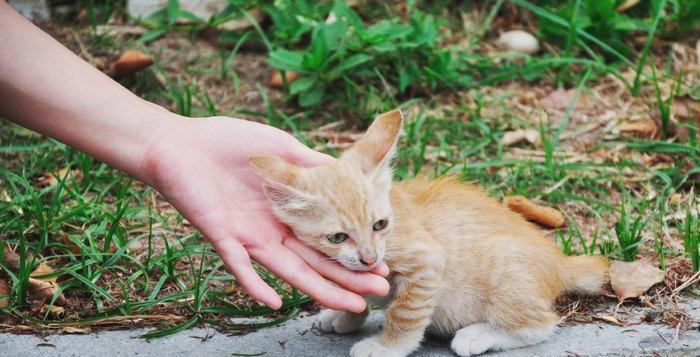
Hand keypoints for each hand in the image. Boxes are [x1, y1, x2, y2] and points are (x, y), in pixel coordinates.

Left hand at [141, 115, 389, 311]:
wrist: (181, 142)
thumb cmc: (230, 141)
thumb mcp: (281, 148)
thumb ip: (312, 163)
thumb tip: (351, 172)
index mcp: (291, 210)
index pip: (329, 237)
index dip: (354, 250)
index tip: (382, 262)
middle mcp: (275, 229)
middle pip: (317, 260)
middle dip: (349, 278)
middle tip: (381, 293)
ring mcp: (251, 237)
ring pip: (290, 270)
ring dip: (319, 289)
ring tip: (351, 306)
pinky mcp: (224, 236)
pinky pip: (239, 267)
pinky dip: (254, 285)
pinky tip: (275, 303)